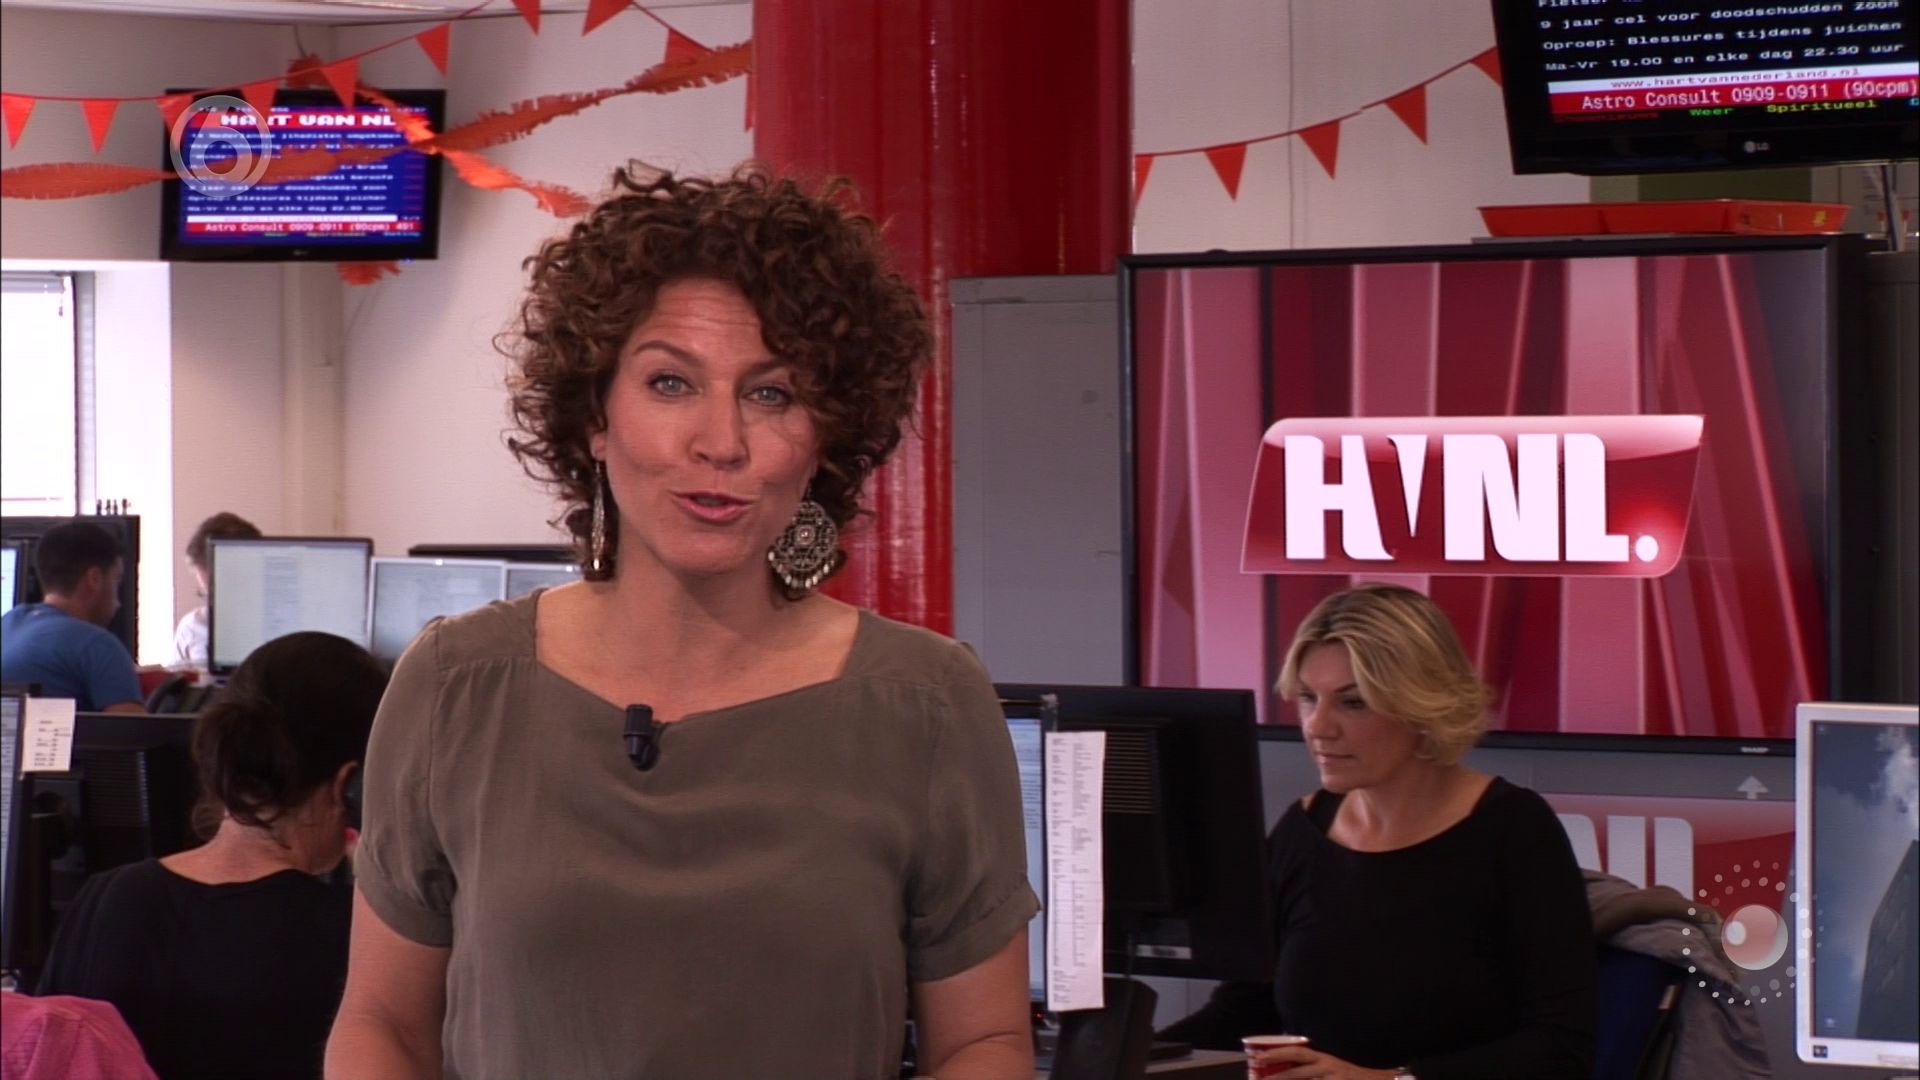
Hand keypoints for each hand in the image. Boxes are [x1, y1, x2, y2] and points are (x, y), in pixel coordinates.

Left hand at [1250, 1043, 1397, 1079]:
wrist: (1382, 1079)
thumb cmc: (1354, 1072)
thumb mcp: (1333, 1064)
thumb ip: (1314, 1063)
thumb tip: (1290, 1060)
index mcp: (1324, 1057)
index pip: (1296, 1052)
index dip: (1277, 1053)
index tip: (1259, 1057)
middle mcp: (1328, 1067)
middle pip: (1297, 1072)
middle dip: (1276, 1077)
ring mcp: (1334, 1079)